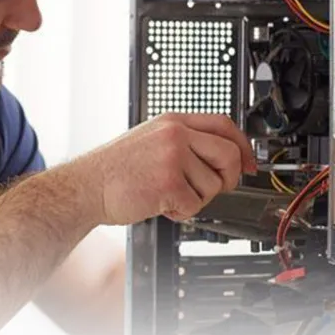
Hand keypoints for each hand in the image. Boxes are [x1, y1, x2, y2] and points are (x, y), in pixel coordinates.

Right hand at [70, 112, 256, 225]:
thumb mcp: (149, 139)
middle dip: (227, 179)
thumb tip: (219, 158)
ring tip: (169, 196)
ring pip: (213, 185)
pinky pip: (195, 204)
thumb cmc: (113, 170)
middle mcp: (175, 135)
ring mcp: (173, 157)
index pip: (224, 125)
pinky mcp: (168, 183)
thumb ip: (182, 141)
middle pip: (228, 154)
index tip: (248, 164)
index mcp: (172, 121)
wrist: (85, 187)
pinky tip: (161, 205)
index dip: (242, 147)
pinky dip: (181, 212)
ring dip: (196, 199)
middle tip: (213, 189)